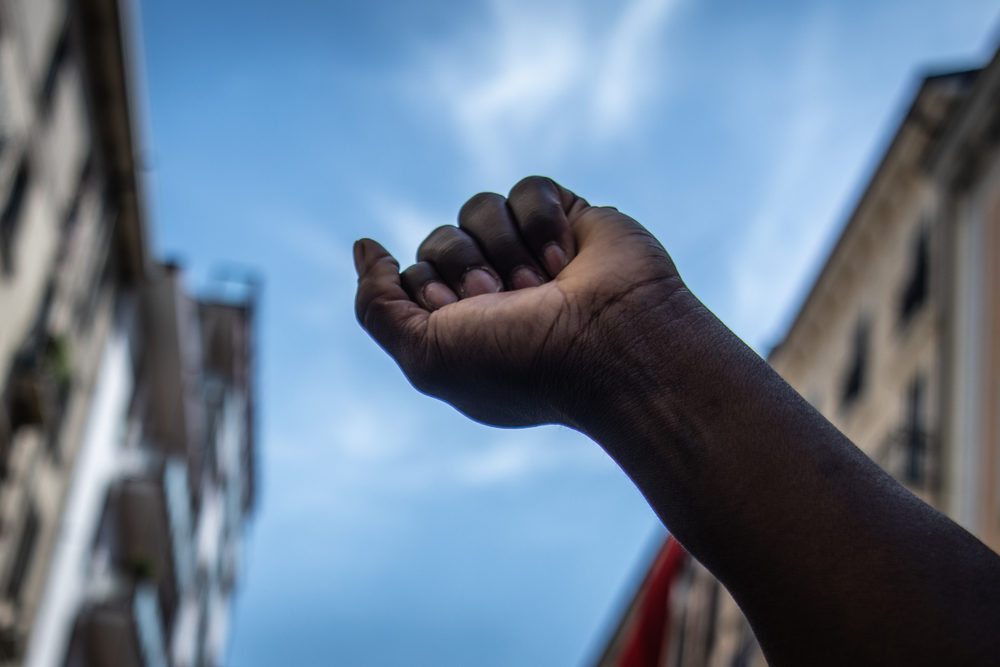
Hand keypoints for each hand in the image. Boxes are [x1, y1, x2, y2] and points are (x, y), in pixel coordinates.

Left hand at [354, 176, 690, 426]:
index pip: (414, 279)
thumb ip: (376, 305)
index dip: (431, 291)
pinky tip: (566, 258)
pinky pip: (528, 189)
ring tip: (540, 283)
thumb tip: (366, 247)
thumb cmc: (520, 362)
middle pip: (441, 240)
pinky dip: (542, 221)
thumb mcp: (424, 354)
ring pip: (479, 208)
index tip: (465, 317)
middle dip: (465, 266)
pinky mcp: (570, 221)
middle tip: (503, 299)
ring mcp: (533, 255)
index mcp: (464, 329)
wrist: (612, 345)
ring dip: (504, 246)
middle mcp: (496, 293)